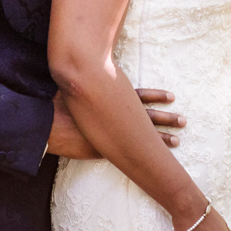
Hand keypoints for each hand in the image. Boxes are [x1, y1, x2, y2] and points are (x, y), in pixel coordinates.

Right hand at [47, 89, 184, 158]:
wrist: (46, 125)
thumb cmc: (56, 103)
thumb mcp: (76, 85)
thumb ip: (88, 80)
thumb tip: (87, 67)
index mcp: (109, 99)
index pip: (139, 96)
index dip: (156, 96)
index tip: (172, 96)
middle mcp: (113, 117)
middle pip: (146, 117)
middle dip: (167, 119)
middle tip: (184, 121)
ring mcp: (111, 135)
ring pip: (141, 138)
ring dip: (161, 139)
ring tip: (178, 140)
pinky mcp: (104, 150)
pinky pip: (128, 155)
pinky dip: (143, 157)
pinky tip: (156, 162)